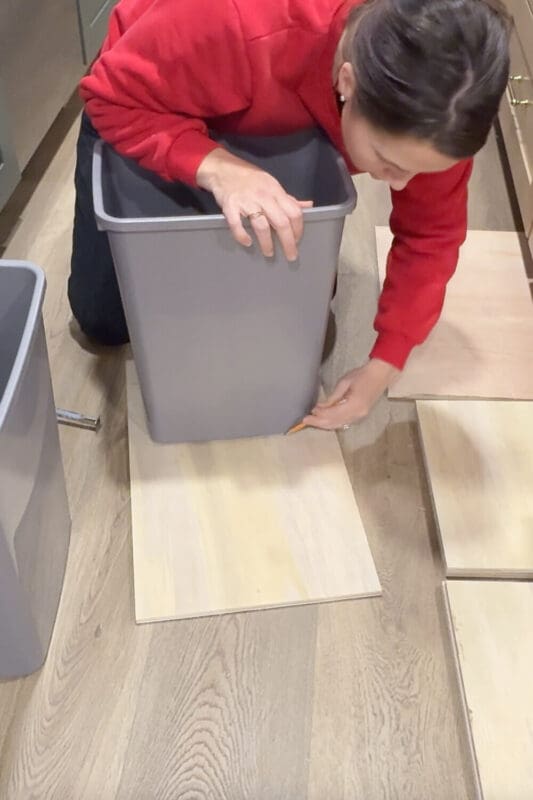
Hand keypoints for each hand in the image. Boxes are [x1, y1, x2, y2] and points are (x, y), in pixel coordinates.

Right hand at [196, 147, 312, 260]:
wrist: (223, 169)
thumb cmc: (250, 179)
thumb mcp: (272, 185)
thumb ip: (288, 199)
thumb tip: (308, 206)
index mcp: (275, 191)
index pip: (294, 212)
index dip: (298, 228)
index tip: (298, 240)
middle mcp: (263, 196)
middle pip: (281, 222)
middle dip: (288, 242)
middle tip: (290, 255)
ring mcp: (246, 201)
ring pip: (261, 226)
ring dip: (267, 243)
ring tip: (269, 253)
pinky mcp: (230, 206)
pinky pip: (236, 224)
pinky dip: (242, 236)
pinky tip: (247, 243)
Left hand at [302, 359, 399, 430]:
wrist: (381, 374)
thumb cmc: (362, 375)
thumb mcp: (344, 383)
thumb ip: (333, 397)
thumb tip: (320, 407)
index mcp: (354, 405)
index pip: (332, 415)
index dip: (318, 416)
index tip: (307, 415)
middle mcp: (357, 414)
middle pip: (334, 423)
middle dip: (319, 423)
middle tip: (305, 421)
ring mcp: (360, 416)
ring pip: (339, 424)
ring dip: (325, 424)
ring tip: (313, 420)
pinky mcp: (360, 415)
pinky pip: (344, 422)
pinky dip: (333, 422)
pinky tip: (324, 419)